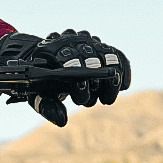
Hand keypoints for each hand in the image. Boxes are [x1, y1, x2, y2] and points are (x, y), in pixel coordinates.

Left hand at [0, 30, 132, 125]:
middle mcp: (72, 41)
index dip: (78, 79)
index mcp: (51, 51)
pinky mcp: (101, 47)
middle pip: (93, 59)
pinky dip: (124, 70)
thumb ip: (47, 107)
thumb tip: (63, 121)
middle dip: (95, 84)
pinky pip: (118, 56)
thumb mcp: (38, 94)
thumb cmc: (41, 82)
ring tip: (106, 100)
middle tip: (90, 102)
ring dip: (111, 82)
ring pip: (108, 57)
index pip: (70, 61)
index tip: (81, 96)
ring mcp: (88, 42)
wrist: (45, 64)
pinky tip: (124, 86)